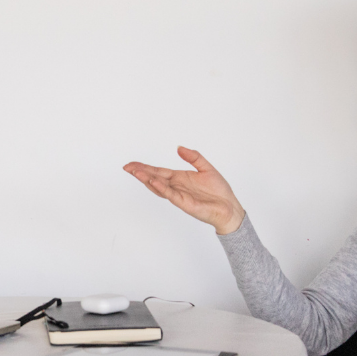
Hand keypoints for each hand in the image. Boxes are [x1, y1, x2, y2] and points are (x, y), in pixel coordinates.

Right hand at [123, 146, 246, 233]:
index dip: (144, 167)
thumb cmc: (219, 192)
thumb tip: (179, 148)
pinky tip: (153, 181)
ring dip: (147, 180)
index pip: (158, 171)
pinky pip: (171, 194)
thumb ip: (193, 157)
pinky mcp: (184, 203)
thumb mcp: (206, 167)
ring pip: (159, 187)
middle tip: (127, 167)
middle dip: (140, 173)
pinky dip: (161, 188)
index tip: (132, 164)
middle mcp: (176, 187)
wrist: (229, 207)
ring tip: (136, 173)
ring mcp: (178, 195)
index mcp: (179, 178)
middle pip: (154, 178)